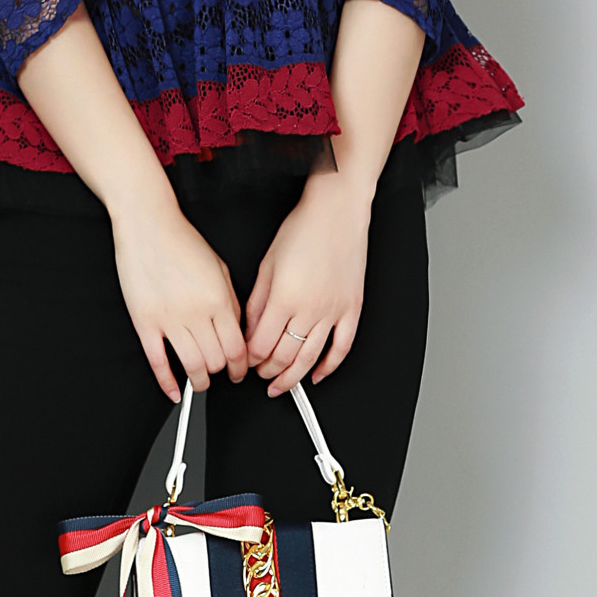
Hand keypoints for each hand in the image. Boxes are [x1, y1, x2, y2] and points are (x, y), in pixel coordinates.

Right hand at [111, 194, 248, 402]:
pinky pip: (157, 361)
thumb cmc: (182, 240)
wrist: (148, 224)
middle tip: (221, 375)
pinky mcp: (145, 321)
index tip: (239, 372)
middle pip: (216, 360)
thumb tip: (238, 331)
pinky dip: (166, 382)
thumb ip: (232, 301)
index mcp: (218, 299)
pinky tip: (174, 391)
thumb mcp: (220, 267)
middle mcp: (195, 312)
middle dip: (221, 373)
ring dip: (199, 381)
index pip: (236, 348)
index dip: (240, 367)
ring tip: (201, 382)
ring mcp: (168, 319)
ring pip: (191, 366)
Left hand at [245, 172, 373, 395]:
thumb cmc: (303, 228)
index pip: (260, 344)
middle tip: (260, 374)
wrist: (337, 212)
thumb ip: (257, 301)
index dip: (249, 358)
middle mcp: (309, 309)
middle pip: (284, 356)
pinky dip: (329, 367)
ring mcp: (333, 312)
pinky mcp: (351, 309)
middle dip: (267, 371)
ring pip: (310, 358)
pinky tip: (317, 375)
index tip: (244, 361)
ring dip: (293, 377)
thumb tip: (249, 329)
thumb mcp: (267, 263)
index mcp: (284, 297)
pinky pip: (341, 348)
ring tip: (281, 385)